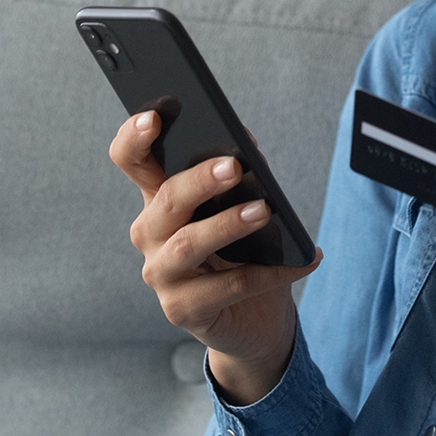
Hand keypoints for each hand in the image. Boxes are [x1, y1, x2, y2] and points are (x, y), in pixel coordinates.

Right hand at [109, 112, 320, 403]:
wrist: (255, 318)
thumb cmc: (246, 250)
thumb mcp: (241, 204)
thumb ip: (239, 172)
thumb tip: (247, 145)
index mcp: (159, 199)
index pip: (132, 161)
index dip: (134, 139)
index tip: (153, 116)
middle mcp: (150, 235)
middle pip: (165, 202)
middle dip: (198, 181)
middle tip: (234, 166)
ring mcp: (161, 275)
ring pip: (187, 245)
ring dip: (227, 225)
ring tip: (264, 211)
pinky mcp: (182, 310)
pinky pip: (228, 286)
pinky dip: (270, 272)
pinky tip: (304, 260)